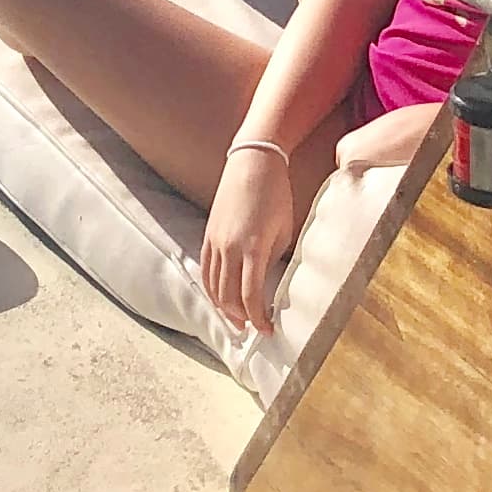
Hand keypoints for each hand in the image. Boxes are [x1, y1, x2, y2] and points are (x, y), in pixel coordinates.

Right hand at [200, 136, 298, 336]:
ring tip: (238, 319)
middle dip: (241, 317)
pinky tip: (221, 298)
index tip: (268, 330)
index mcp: (252, 247)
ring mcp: (215, 241)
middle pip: (228, 296)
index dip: (259, 318)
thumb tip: (271, 284)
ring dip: (224, 307)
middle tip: (254, 328)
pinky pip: (206, 270)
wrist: (254, 161)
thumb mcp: (285, 230)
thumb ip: (275, 260)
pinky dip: (212, 288)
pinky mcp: (209, 234)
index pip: (251, 296)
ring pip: (213, 286)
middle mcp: (229, 247)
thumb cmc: (276, 194)